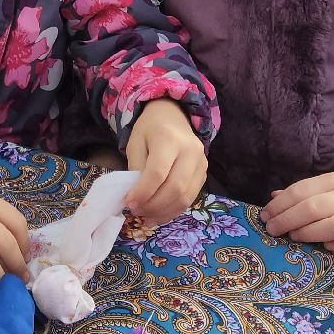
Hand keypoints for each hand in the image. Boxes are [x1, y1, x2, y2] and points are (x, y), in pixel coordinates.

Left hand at [124, 99, 207, 227]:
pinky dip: (173, 210)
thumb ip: (136, 169)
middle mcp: (190, 151)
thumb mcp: (135, 143)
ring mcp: (201, 163)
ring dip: (164, 212)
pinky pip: (190, 198)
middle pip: (175, 188)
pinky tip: (158, 214)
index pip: (158, 172)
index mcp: (169, 139)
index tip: (128, 202)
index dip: (143, 192)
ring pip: (185, 197)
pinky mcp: (204, 174)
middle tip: (136, 211)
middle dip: (153, 205)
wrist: (172, 117)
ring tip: (146, 216)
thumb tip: (137, 198)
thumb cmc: (149, 130)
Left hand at [261, 168, 333, 256]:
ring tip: (295, 237)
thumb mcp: (333, 184)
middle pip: (315, 208)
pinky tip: (329, 247)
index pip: (302, 191)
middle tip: (273, 230)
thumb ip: (305, 191)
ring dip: (311, 233)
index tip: (265, 216)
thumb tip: (274, 198)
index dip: (280, 205)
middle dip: (288, 220)